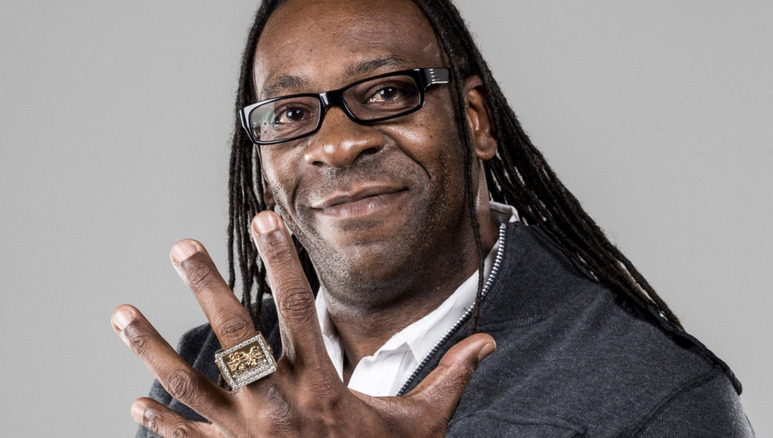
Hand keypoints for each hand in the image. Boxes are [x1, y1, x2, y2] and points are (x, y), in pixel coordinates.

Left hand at [112, 211, 494, 436]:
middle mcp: (276, 405)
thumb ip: (449, 378)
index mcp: (322, 387)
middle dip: (207, 286)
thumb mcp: (421, 425)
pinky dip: (160, 422)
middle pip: (235, 335)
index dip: (283, 261)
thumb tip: (491, 341)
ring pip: (191, 383)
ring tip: (120, 313)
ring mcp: (244, 435)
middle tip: (181, 246)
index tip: (265, 221)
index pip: (299, 309)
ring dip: (152, 347)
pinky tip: (135, 404)